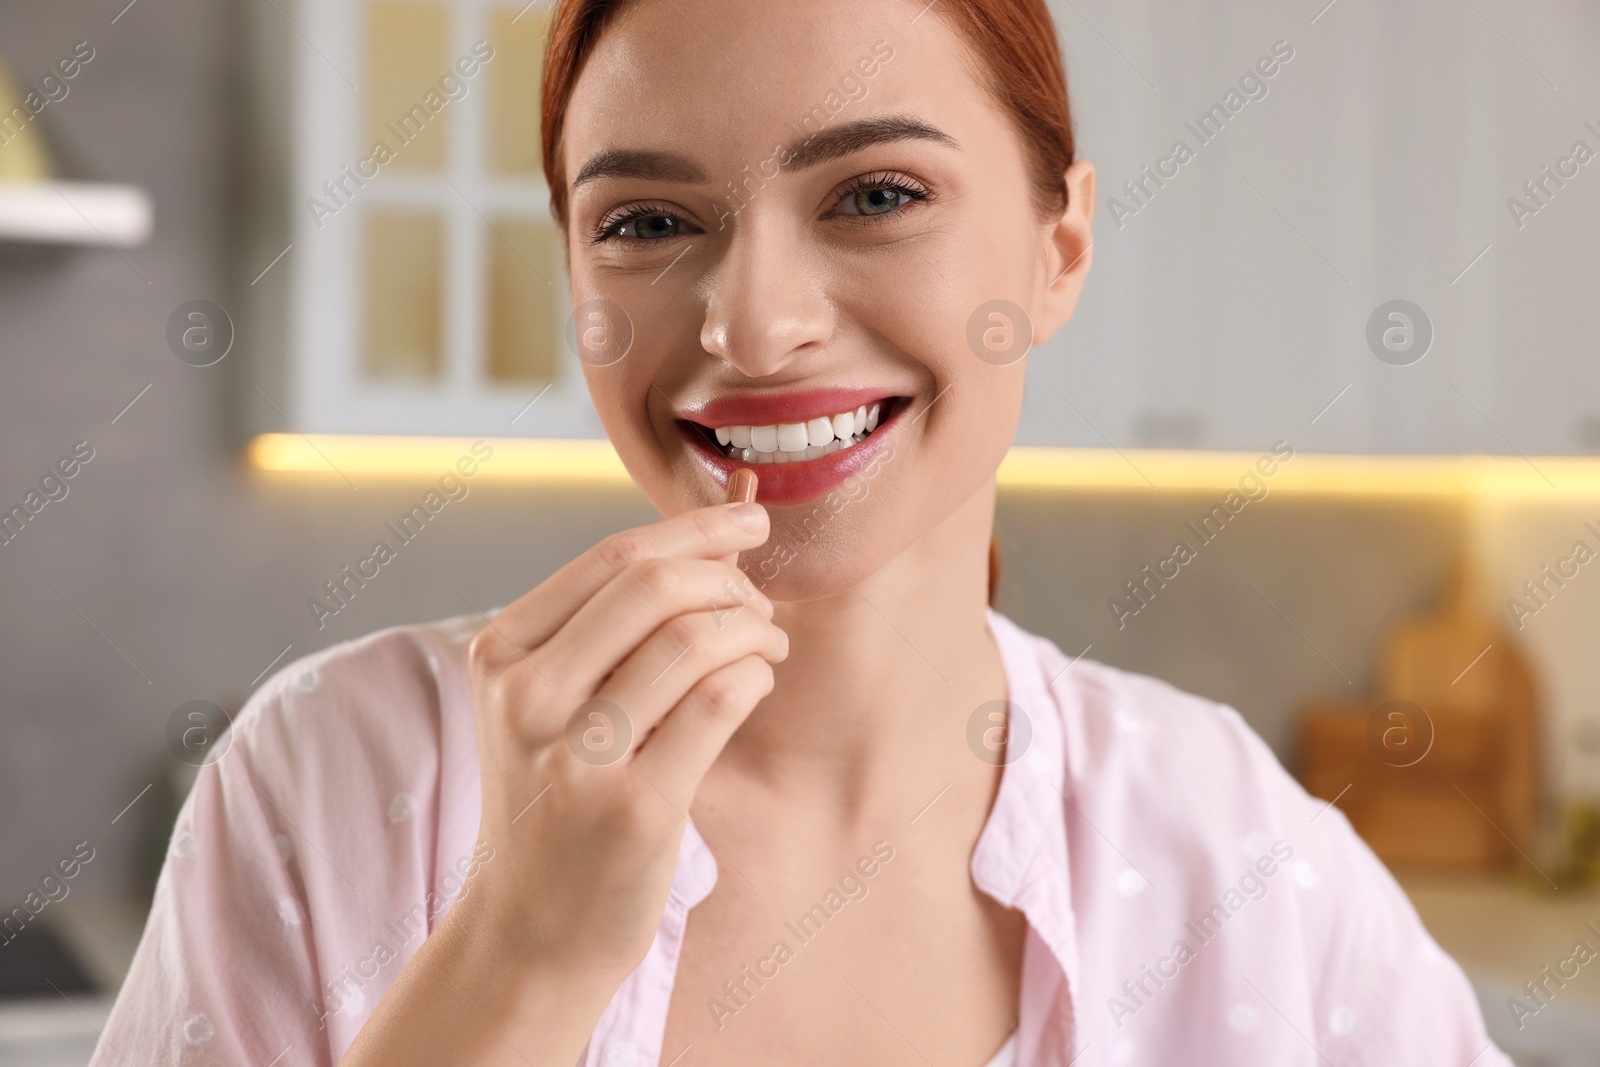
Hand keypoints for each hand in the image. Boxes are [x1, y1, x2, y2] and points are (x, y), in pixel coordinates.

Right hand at [462, 498, 783, 980]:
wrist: (528, 931)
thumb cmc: (556, 801)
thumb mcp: (551, 703)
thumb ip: (615, 625)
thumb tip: (717, 537)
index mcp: (502, 654)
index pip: (612, 558)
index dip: (695, 529)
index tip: (749, 523)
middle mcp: (528, 697)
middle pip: (654, 586)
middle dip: (731, 578)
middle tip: (761, 601)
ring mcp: (577, 755)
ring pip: (693, 640)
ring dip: (754, 630)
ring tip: (768, 648)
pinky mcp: (633, 808)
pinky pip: (719, 702)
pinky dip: (754, 678)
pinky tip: (755, 686)